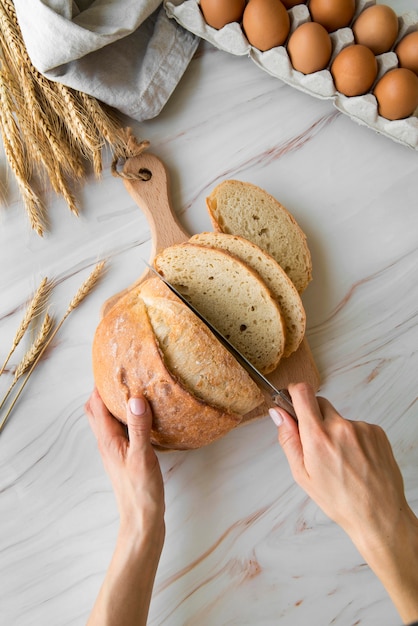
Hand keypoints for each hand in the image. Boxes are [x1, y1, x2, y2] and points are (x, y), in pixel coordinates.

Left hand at [85, 389, 164, 625]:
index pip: (95, 405)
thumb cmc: (141, 492)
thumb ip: (139, 427)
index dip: (100, 385)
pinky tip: (143, 417)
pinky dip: (126, 418)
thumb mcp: (143, 456)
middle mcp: (107, 443)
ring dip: (114, 404)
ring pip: (108, 420)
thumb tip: (135, 399)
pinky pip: (121, 430)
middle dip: (103, 392)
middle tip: (120, 375)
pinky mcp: (125, 457)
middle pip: (96, 411)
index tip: (111, 366)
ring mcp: (115, 450)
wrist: (142, 521)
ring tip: (132, 390)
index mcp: (107, 440)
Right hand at [270, 382, 417, 623]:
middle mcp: (341, 427)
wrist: (378, 514)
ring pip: (338, 418)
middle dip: (314, 417)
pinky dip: (353, 438)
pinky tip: (355, 459)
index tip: (291, 397)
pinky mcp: (377, 431)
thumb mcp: (302, 474)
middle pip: (319, 403)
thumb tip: (278, 414)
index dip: (294, 391)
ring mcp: (362, 428)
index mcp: (318, 437)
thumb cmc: (339, 500)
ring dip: (335, 430)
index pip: (303, 393)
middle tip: (316, 443)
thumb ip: (288, 439)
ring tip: (342, 459)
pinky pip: (357, 426)